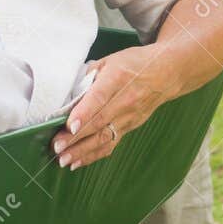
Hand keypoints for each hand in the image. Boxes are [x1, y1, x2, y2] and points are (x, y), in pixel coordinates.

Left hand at [52, 46, 172, 170]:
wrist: (165, 73)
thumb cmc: (133, 63)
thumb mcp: (109, 60)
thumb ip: (87, 76)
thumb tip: (67, 95)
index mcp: (117, 78)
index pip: (99, 98)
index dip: (84, 114)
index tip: (69, 126)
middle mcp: (124, 100)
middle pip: (99, 123)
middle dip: (76, 138)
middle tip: (57, 147)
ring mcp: (129, 117)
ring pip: (104, 138)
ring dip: (82, 151)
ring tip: (64, 160)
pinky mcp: (130, 127)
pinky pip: (111, 143)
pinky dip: (94, 155)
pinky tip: (78, 162)